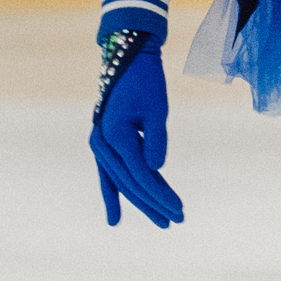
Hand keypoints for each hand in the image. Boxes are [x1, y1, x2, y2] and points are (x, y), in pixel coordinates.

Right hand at [90, 27, 182, 227]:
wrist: (127, 58)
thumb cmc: (145, 80)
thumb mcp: (156, 107)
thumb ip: (156, 139)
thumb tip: (156, 171)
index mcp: (114, 134)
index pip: (141, 173)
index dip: (161, 193)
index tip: (180, 209)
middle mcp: (102, 143)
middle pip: (130, 182)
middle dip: (153, 203)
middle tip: (176, 221)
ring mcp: (100, 145)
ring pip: (121, 181)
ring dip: (141, 202)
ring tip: (162, 222)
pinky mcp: (105, 145)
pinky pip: (109, 175)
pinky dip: (113, 195)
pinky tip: (114, 220)